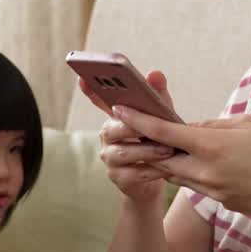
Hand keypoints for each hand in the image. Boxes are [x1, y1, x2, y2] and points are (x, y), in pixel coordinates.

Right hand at [81, 71, 176, 202]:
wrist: (160, 174)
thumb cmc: (158, 139)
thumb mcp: (162, 117)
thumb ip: (158, 97)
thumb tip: (155, 74)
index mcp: (115, 116)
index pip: (99, 100)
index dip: (90, 91)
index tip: (83, 79)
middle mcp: (107, 135)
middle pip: (112, 129)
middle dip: (134, 127)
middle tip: (155, 127)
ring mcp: (109, 157)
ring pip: (123, 152)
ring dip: (146, 151)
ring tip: (168, 149)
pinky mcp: (118, 177)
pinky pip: (132, 173)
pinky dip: (151, 170)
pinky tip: (165, 168)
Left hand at [109, 107, 250, 220]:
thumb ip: (218, 125)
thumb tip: (195, 129)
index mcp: (213, 146)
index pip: (164, 132)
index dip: (139, 121)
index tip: (119, 111)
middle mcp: (206, 171)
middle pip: (160, 158)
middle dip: (143, 146)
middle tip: (128, 131)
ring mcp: (213, 190)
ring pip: (174, 175)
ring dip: (162, 161)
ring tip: (151, 147)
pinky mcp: (221, 202)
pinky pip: (195, 185)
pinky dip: (186, 173)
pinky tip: (190, 163)